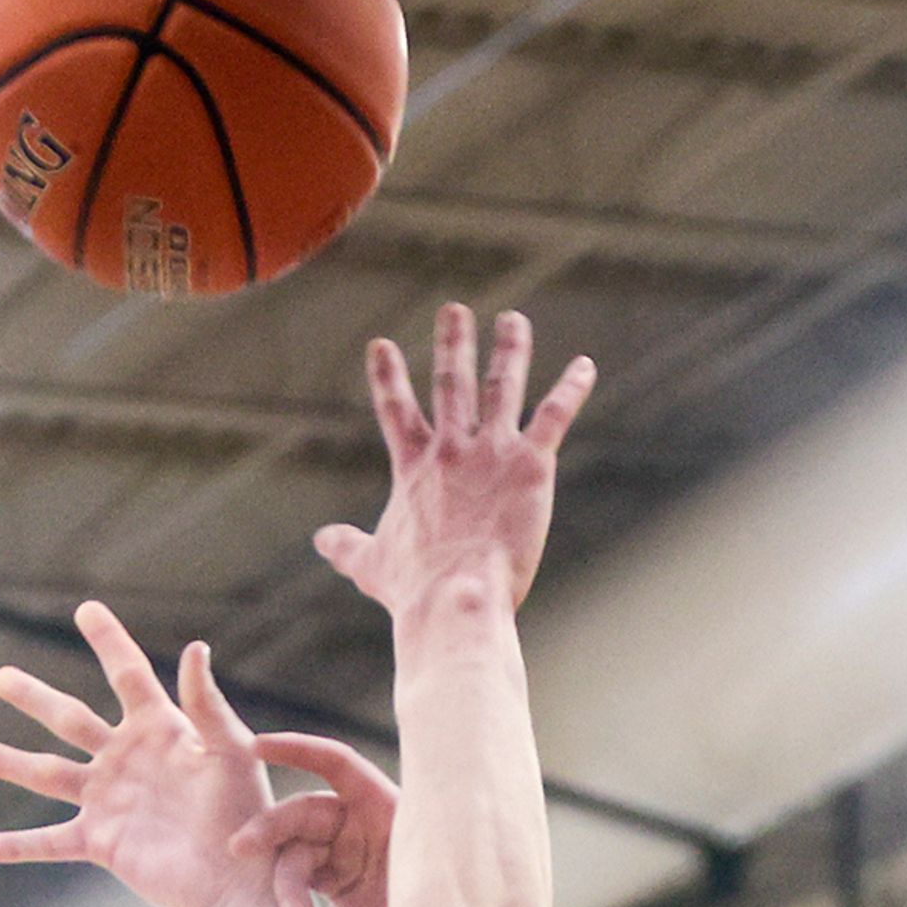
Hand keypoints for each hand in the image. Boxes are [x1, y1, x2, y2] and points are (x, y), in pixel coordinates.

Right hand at [0, 603, 278, 906]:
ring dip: (3, 761)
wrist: (241, 881)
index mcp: (160, 731)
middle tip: (0, 678)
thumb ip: (207, 704)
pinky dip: (12, 847)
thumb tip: (195, 647)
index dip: (108, 641)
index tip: (86, 609)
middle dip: (33, 698)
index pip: (128, 676)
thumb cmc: (248, 815)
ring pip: (45, 775)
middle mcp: (126, 761)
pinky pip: (47, 843)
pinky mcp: (100, 843)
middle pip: (69, 720)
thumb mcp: (230, 752)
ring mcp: (108, 802)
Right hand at [231, 731, 401, 906]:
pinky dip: (290, 894)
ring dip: (284, 876)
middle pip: (307, 810)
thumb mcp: (429, 876)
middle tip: (240, 848)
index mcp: (391, 805)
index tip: (257, 747)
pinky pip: (301, 878)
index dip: (298, 750)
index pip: (339, 765)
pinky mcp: (340, 883)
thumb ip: (391, 844)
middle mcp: (369, 822)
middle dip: (272, 827)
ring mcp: (352, 852)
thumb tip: (361, 818)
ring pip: (298, 849)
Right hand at [316, 302, 594, 614]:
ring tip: (514, 321)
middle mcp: (452, 448)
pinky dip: (571, 389)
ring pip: (503, 385)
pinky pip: (554, 415)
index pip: (396, 410)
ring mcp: (492, 450)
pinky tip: (584, 367)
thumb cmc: (414, 589)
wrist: (455, 596)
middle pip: (452, 382)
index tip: (380, 344)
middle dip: (453, 344)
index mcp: (413, 466)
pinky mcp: (531, 464)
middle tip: (455, 310)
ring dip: (509, 349)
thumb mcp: (370, 563)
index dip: (388, 377)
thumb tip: (321, 541)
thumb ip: (346, 546)